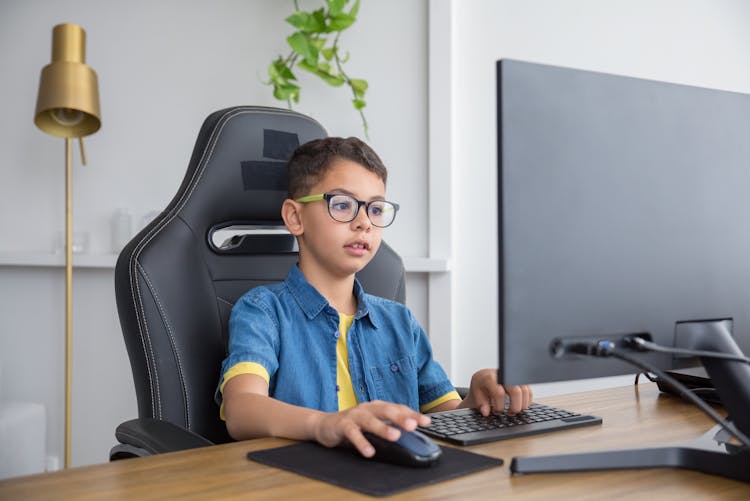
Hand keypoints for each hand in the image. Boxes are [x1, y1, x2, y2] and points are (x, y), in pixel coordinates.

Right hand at [310, 400, 430, 457]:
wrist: (325, 424)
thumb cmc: (353, 424)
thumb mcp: (373, 424)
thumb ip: (388, 426)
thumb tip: (411, 436)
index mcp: (377, 406)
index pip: (398, 408)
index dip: (412, 414)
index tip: (426, 421)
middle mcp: (368, 408)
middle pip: (386, 410)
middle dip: (400, 417)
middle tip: (413, 425)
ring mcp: (355, 415)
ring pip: (370, 420)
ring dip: (383, 428)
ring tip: (395, 436)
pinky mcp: (342, 425)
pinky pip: (353, 433)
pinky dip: (361, 442)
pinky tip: (369, 451)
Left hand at [460, 368, 531, 415]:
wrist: (483, 379)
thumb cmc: (479, 387)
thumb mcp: (475, 395)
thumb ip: (481, 404)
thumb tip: (485, 412)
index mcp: (489, 377)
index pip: (499, 393)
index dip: (499, 406)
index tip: (496, 411)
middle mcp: (502, 374)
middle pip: (515, 390)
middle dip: (515, 406)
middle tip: (510, 413)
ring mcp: (512, 376)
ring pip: (525, 390)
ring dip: (522, 404)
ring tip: (514, 410)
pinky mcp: (519, 379)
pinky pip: (528, 390)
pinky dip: (526, 400)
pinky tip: (520, 406)